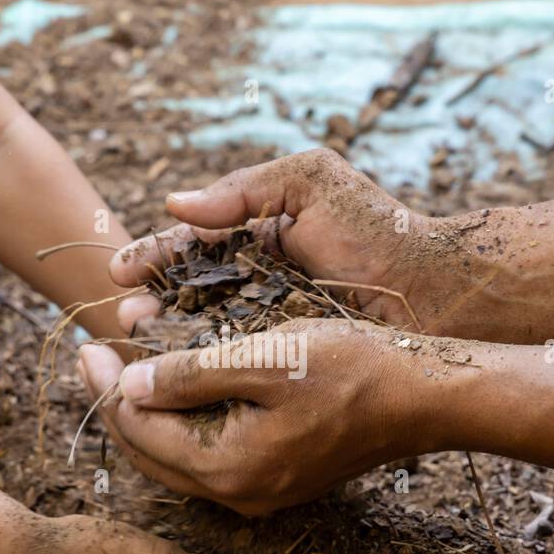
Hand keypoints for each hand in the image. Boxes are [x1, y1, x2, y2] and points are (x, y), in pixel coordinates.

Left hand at [77, 319, 450, 514]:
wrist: (422, 399)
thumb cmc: (351, 369)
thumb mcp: (265, 357)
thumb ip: (190, 375)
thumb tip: (129, 387)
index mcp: (228, 466)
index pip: (141, 431)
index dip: (108, 388)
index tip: (88, 346)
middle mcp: (238, 494)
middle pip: (151, 455)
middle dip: (116, 407)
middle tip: (92, 358)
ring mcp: (259, 494)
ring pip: (177, 461)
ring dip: (146, 419)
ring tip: (122, 373)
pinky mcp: (277, 481)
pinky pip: (207, 461)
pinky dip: (181, 429)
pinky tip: (175, 394)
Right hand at [112, 148, 514, 337]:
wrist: (435, 290)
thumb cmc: (377, 230)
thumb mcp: (310, 184)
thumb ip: (244, 187)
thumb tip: (175, 203)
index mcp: (259, 231)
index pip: (192, 242)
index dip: (153, 256)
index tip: (119, 270)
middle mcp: (257, 277)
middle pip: (187, 289)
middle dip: (151, 300)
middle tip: (125, 317)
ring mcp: (270, 320)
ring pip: (203, 328)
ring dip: (167, 334)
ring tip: (139, 339)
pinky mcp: (286, 357)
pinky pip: (235, 359)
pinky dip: (202, 364)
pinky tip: (176, 370)